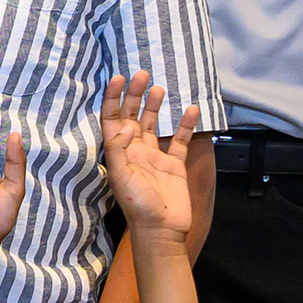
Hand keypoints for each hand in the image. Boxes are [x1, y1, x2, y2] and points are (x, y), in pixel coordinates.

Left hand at [100, 72, 211, 257]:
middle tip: (141, 73)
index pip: (111, 120)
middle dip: (134, 95)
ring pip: (153, 124)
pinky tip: (191, 108)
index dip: (112, 99)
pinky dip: (185, 124)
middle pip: (131, 116)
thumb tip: (125, 125)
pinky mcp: (174, 164)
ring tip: (159, 87)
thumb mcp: (121, 177)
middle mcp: (135, 152)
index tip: (117, 78)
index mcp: (119, 153)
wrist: (162, 229)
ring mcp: (155, 157)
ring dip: (155, 106)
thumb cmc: (138, 206)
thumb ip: (119, 150)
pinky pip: (180, 139)